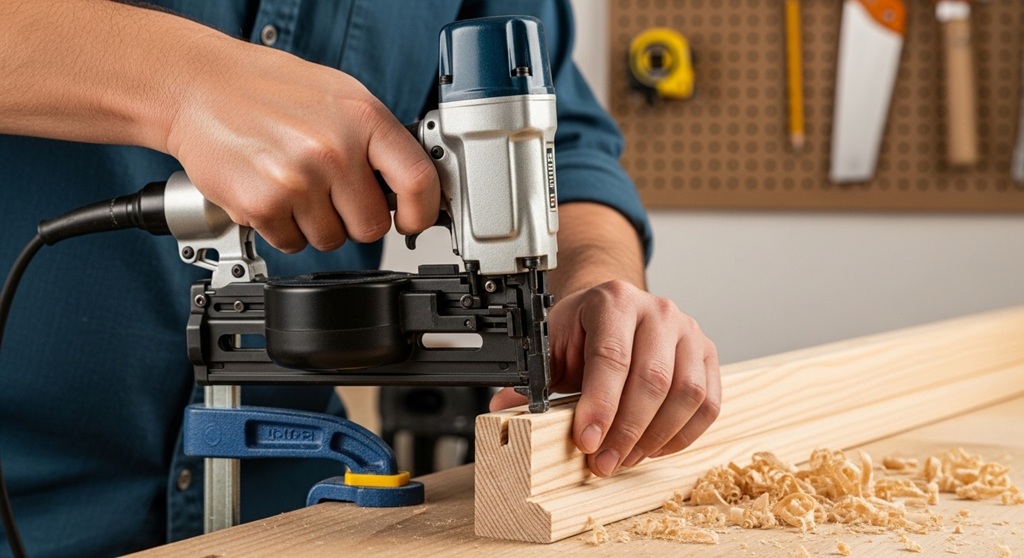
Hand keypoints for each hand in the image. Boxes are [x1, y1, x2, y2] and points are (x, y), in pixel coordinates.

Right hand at [164, 36, 438, 252]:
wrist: (201, 87)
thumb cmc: (271, 90)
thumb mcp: (342, 97)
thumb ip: (379, 141)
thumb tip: (412, 186)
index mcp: (363, 118)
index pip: (417, 181)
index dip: (421, 211)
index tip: (413, 220)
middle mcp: (333, 150)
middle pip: (372, 226)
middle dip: (355, 218)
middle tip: (333, 193)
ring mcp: (297, 180)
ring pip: (330, 240)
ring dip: (316, 224)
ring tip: (296, 185)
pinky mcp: (262, 205)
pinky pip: (292, 243)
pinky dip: (283, 228)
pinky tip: (273, 192)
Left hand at [491, 280, 720, 476]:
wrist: (616, 309)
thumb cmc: (584, 330)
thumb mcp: (553, 344)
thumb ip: (533, 378)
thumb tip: (502, 409)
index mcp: (613, 301)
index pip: (611, 357)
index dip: (600, 405)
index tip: (588, 441)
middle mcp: (657, 311)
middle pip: (652, 379)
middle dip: (626, 430)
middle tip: (605, 462)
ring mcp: (689, 331)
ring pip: (685, 393)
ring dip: (656, 437)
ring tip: (626, 458)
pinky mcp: (707, 354)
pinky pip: (708, 401)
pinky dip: (683, 433)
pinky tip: (655, 447)